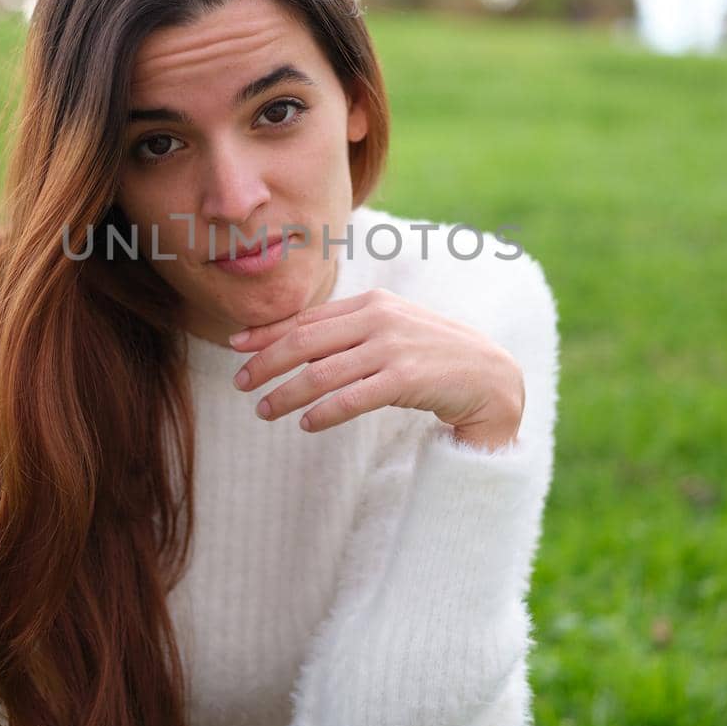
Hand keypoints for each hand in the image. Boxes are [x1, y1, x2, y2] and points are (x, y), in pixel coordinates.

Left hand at [229, 288, 525, 451]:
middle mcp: (379, 319)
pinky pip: (352, 398)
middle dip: (267, 363)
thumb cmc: (432, 357)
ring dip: (287, 393)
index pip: (308, 317)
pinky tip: (305, 423)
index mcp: (372, 303)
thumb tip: (296, 346)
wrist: (489, 377)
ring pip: (322, 372)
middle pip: (306, 341)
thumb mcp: (391, 333)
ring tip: (264, 411)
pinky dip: (324, 412)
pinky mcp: (406, 379)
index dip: (268, 333)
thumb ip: (350, 334)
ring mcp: (393, 348)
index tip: (236, 347)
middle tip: (240, 384)